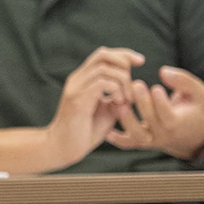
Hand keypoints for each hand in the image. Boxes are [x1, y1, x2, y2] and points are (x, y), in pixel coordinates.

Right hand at [45, 47, 144, 166]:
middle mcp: (77, 79)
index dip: (124, 54)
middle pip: (103, 54)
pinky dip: (116, 91)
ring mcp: (76, 88)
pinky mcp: (77, 100)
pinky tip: (119, 104)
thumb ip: (117, 101)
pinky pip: (102, 84)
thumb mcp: (107, 113)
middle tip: (135, 83)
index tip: (141, 62)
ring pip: (104, 68)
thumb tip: (133, 94)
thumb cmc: (84, 132)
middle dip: (124, 62)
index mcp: (83, 79)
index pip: (103, 55)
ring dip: (123, 81)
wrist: (62, 149)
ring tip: (127, 99)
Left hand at [106, 66, 203, 158]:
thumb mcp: (196, 92)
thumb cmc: (190, 107)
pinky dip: (116, 138)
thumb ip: (184, 80)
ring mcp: (150, 140)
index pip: (169, 116)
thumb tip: (163, 72)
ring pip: (137, 136)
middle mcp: (163, 134)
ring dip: (126, 120)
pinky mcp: (139, 142)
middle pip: (151, 122)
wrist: (188, 133)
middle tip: (136, 84)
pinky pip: (126, 143)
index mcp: (177, 122)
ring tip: (118, 102)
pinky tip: (107, 127)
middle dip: (143, 104)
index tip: (155, 87)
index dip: (162, 103)